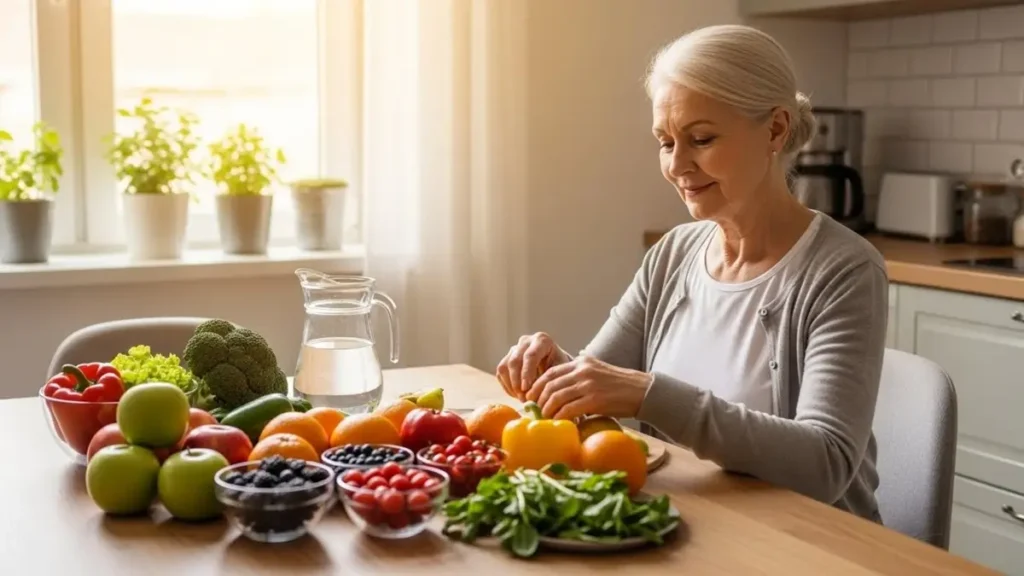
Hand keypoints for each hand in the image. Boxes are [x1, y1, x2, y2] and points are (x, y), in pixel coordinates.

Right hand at [496, 332, 570, 400]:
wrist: (556, 366)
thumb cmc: (561, 370)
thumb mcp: (560, 373)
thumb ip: (549, 381)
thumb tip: (535, 398)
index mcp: (542, 340)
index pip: (530, 355)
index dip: (526, 373)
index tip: (526, 389)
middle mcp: (526, 341)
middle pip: (515, 361)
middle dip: (517, 382)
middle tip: (523, 398)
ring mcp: (514, 349)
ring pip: (504, 367)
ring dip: (511, 385)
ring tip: (522, 398)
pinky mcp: (507, 359)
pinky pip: (501, 373)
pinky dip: (507, 386)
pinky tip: (518, 395)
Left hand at [526, 354, 651, 419]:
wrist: (641, 391)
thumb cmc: (618, 386)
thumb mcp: (596, 373)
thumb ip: (578, 376)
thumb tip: (557, 390)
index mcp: (581, 363)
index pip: (551, 372)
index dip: (537, 385)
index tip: (530, 396)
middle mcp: (583, 371)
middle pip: (550, 385)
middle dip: (538, 399)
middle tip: (534, 410)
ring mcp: (588, 385)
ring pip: (557, 397)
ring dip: (547, 410)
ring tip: (545, 418)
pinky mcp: (595, 400)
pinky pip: (569, 409)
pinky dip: (560, 417)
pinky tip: (559, 421)